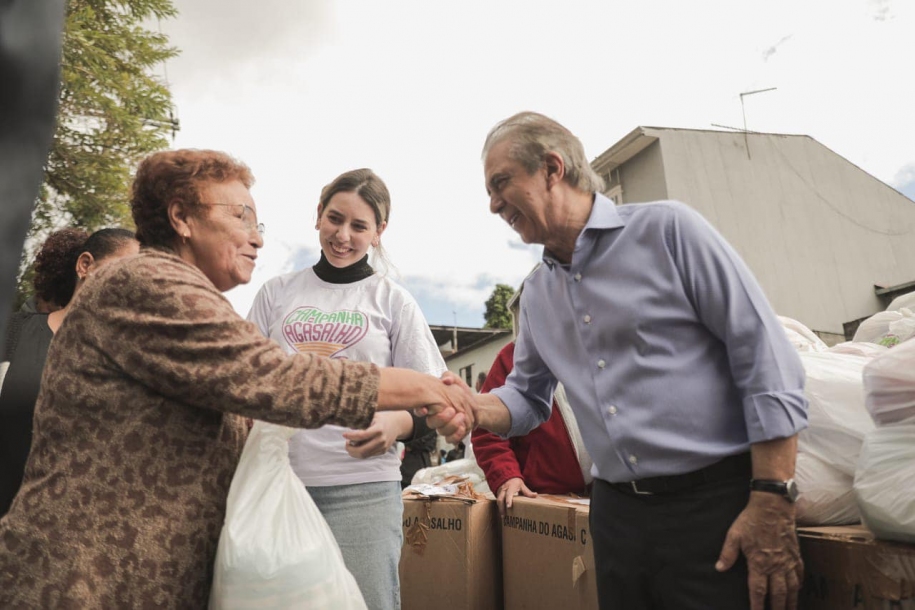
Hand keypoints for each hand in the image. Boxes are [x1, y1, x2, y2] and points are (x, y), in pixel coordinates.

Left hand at [342, 412, 409, 458]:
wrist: (397, 425)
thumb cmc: (382, 419)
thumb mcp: (373, 416)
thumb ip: (362, 422)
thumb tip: (347, 426)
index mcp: (379, 429)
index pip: (361, 436)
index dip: (351, 436)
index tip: (344, 434)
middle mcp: (381, 440)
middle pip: (362, 450)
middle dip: (350, 449)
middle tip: (346, 443)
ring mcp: (383, 447)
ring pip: (364, 455)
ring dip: (354, 452)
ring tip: (351, 445)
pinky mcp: (383, 451)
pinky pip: (369, 455)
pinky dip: (361, 452)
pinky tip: (358, 446)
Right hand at [420, 374, 475, 443]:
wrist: (471, 400)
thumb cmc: (459, 390)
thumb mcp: (454, 379)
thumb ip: (449, 377)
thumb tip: (446, 380)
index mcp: (434, 405)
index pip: (423, 410)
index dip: (425, 411)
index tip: (433, 408)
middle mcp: (437, 417)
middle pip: (432, 423)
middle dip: (441, 418)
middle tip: (452, 410)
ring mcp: (445, 426)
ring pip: (442, 432)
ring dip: (451, 426)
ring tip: (461, 416)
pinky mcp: (454, 433)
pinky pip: (451, 440)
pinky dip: (457, 435)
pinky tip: (463, 428)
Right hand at [496, 477, 536, 516]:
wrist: (508, 477)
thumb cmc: (516, 483)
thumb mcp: (522, 486)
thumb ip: (528, 492)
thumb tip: (535, 495)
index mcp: (510, 487)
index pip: (509, 493)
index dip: (508, 500)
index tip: (509, 506)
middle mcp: (504, 489)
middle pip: (501, 498)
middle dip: (501, 507)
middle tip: (504, 515)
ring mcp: (500, 491)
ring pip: (498, 500)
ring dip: (500, 508)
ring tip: (503, 516)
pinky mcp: (498, 494)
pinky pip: (497, 501)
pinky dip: (499, 507)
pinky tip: (502, 513)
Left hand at [716, 493, 802, 609]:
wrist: (773, 506)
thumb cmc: (752, 519)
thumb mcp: (734, 535)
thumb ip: (727, 553)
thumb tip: (719, 568)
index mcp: (759, 563)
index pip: (758, 590)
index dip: (757, 605)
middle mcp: (775, 566)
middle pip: (778, 594)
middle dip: (777, 608)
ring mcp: (788, 561)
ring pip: (792, 587)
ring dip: (791, 601)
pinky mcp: (796, 554)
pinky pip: (800, 573)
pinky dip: (800, 584)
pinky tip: (799, 589)